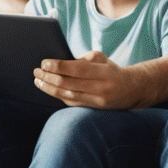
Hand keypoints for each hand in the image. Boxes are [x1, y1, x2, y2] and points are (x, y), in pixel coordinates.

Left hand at [33, 51, 151, 109]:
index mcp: (104, 72)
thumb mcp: (102, 59)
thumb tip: (61, 65)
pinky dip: (58, 95)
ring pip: (68, 95)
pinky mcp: (92, 108)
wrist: (131, 91)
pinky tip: (48, 89)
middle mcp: (101, 88)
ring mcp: (96, 101)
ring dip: (50, 88)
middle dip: (50, 78)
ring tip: (38, 81)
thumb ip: (84, 60)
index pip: (77, 69)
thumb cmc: (111, 70)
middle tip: (36, 72)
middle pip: (70, 84)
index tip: (44, 63)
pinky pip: (71, 102)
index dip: (59, 67)